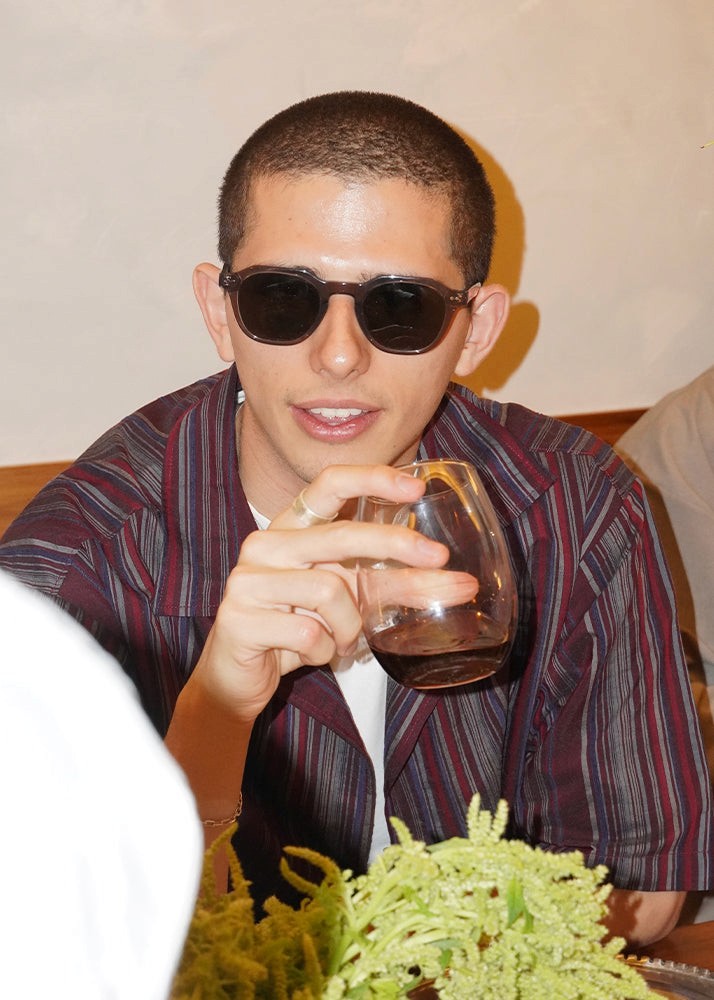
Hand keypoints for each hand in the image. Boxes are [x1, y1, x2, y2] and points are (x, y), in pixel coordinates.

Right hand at [189, 465, 449, 723]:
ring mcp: (248, 579)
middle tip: (439, 559)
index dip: (372, 478)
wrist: (239, 675)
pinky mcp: (239, 617)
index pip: (329, 483)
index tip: (416, 487)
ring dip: (349, 626)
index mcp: (290, 527)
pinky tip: (311, 654)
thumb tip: (460, 583)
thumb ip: (394, 584)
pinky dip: (323, 651)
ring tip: (341, 642)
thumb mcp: (350, 599)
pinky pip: (308, 633)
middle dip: (395, 545)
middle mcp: (266, 544)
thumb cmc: (298, 627)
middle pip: (341, 534)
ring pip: (328, 591)